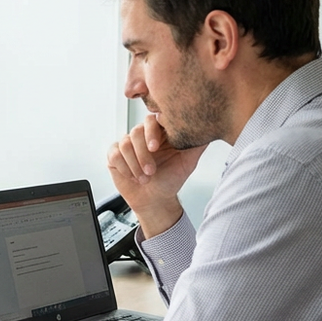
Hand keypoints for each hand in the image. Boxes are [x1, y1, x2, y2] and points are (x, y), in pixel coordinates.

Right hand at [107, 113, 206, 236]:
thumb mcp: (188, 162)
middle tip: (151, 170)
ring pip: (125, 144)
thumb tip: (207, 129)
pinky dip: (125, 168)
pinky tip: (133, 177)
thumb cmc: (171, 180)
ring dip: (135, 165)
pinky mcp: (114, 156)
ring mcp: (127, 145)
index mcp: (159, 133)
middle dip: (143, 154)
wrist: (155, 200)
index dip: (152, 132)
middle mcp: (142, 136)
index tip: (156, 148)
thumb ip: (196, 145)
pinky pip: (114, 155)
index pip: (152, 120)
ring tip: (145, 178)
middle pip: (136, 132)